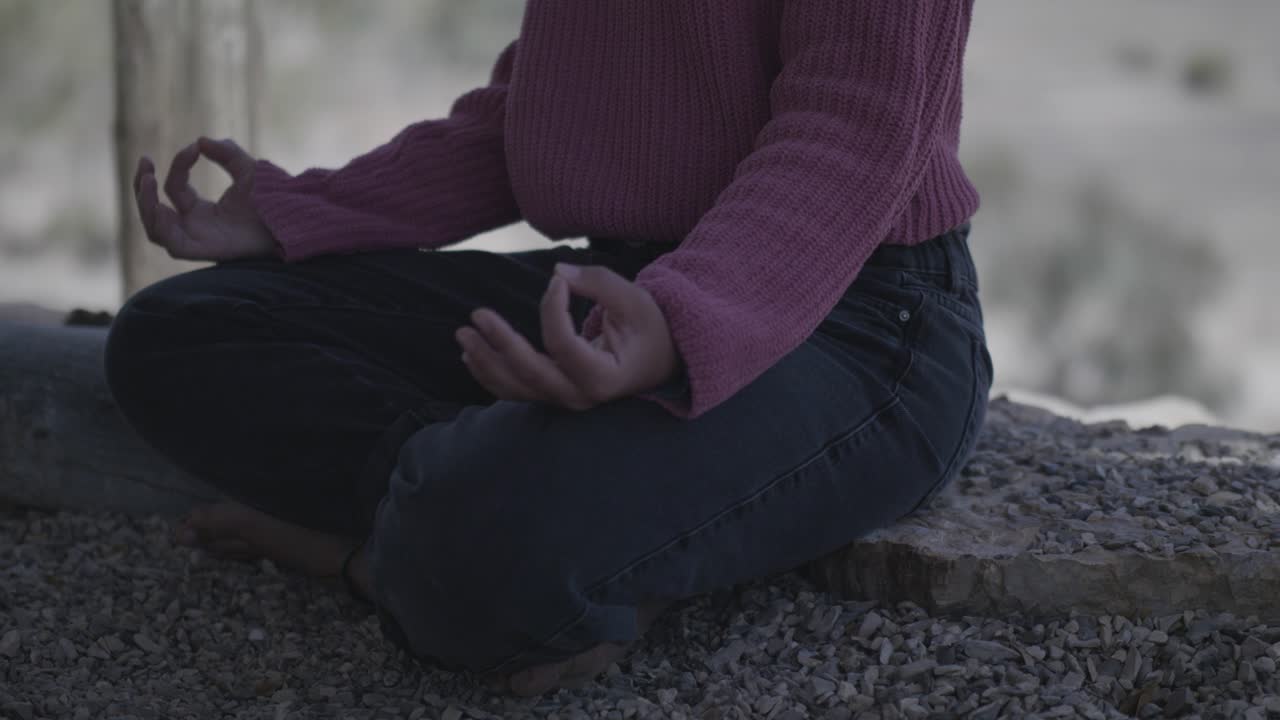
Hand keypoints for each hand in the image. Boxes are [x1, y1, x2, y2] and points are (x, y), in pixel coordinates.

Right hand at [133, 137, 276, 261]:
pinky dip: (159, 225)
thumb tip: (201, 140)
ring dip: (145, 203)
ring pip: (155, 228)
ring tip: (148, 179)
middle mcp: (195, 226)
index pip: (176, 188)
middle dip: (143, 186)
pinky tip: (159, 204)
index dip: (180, 165)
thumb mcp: (247, 169)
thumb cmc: (272, 201)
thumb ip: (226, 152)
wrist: (289, 220)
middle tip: (145, 162)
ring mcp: (197, 240)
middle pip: (154, 211)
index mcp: (201, 210)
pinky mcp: (203, 251)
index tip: (195, 147)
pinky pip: (171, 244)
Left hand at [455, 263, 678, 410]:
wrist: (661, 361)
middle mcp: (582, 397)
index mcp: (605, 377)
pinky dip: (491, 375)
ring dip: (486, 362)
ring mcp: (566, 400)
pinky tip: (471, 355)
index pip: (564, 345)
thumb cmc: (650, 329)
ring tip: (464, 335)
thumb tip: (557, 274)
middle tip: (476, 315)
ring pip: (517, 388)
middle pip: (532, 374)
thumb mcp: (635, 301)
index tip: (558, 281)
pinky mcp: (555, 395)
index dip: (553, 310)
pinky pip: (517, 391)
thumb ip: (599, 283)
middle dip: (500, 345)